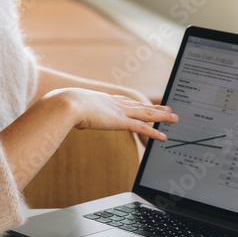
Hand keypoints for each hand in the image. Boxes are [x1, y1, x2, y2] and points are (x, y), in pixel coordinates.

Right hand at [47, 88, 177, 141]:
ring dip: (162, 117)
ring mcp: (119, 111)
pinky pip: (142, 127)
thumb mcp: (70, 110)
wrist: (66, 103)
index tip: (145, 104)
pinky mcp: (120, 121)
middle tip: (168, 108)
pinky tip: (163, 136)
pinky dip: (154, 132)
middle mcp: (115, 103)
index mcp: (104, 100)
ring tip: (174, 118)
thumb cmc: (63, 106)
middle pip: (140, 106)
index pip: (125, 102)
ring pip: (146, 114)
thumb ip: (72, 116)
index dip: (137, 104)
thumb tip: (64, 119)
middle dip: (155, 108)